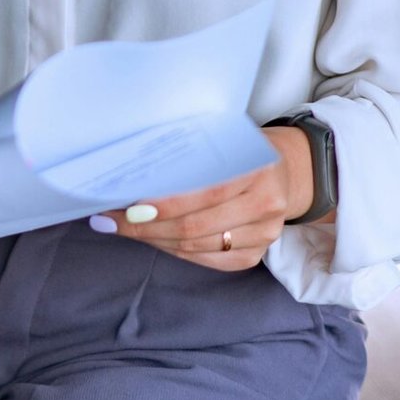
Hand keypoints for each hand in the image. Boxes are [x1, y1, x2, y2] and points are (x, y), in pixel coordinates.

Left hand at [98, 125, 317, 272]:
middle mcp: (266, 204)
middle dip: (146, 226)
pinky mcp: (258, 254)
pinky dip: (176, 251)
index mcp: (257, 168)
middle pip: (195, 227)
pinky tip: (154, 239)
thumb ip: (191, 156)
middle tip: (112, 220)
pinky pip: (209, 260)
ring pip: (197, 247)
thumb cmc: (241, 150)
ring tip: (125, 228)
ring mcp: (265, 233)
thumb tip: (133, 173)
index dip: (163, 204)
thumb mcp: (224, 139)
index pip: (205, 193)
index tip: (127, 205)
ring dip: (155, 239)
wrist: (287, 170)